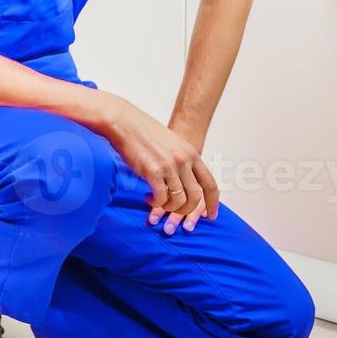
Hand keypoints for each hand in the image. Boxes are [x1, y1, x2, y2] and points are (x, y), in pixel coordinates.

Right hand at [100, 95, 219, 233]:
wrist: (123, 121)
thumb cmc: (143, 132)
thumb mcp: (172, 143)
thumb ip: (181, 160)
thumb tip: (184, 180)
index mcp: (191, 153)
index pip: (210, 184)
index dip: (212, 203)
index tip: (211, 216)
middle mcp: (184, 160)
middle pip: (196, 197)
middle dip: (186, 211)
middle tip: (174, 213)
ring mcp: (170, 166)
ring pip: (179, 201)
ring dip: (169, 208)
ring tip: (157, 202)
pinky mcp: (153, 171)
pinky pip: (162, 199)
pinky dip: (156, 204)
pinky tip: (148, 197)